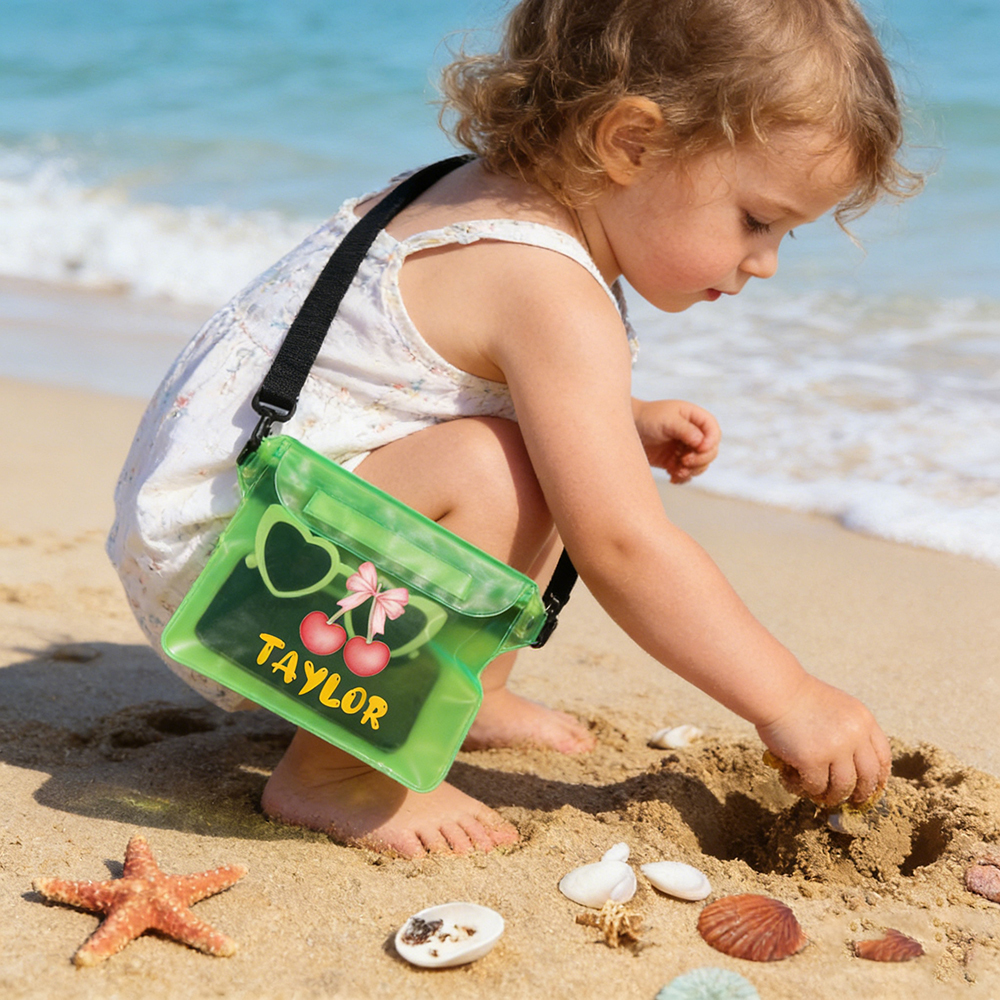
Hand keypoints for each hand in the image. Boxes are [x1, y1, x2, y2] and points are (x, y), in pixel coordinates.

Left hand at [632, 399, 720, 482]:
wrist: (627, 429)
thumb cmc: (647, 418)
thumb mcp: (667, 420)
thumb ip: (685, 430)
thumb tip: (701, 442)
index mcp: (696, 419)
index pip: (714, 432)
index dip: (710, 442)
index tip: (699, 448)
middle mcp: (694, 435)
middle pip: (711, 452)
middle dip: (700, 460)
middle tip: (684, 461)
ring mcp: (686, 450)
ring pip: (701, 466)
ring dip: (691, 471)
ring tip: (676, 471)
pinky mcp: (675, 462)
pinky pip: (687, 474)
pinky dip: (682, 478)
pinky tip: (672, 477)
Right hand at [755, 675, 891, 806]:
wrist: (775, 690)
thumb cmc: (799, 696)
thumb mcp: (838, 707)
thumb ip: (849, 730)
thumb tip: (853, 764)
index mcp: (863, 720)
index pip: (883, 757)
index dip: (879, 776)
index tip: (872, 787)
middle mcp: (855, 735)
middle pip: (869, 776)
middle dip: (862, 793)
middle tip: (852, 800)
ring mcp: (835, 748)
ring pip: (844, 786)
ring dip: (834, 796)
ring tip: (822, 796)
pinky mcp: (812, 759)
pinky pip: (817, 786)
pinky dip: (807, 789)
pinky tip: (796, 782)